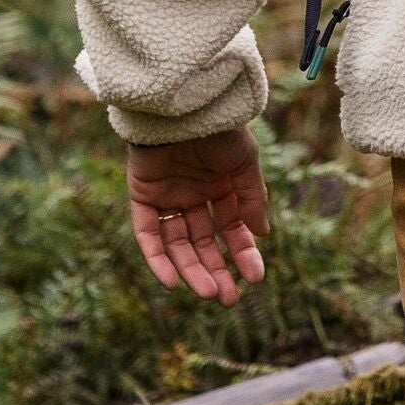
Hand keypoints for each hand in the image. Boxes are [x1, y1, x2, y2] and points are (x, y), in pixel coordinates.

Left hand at [127, 125, 268, 304]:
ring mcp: (168, 198)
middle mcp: (194, 196)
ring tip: (207, 292)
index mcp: (221, 188)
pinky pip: (148, 233)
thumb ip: (252, 198)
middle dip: (216, 270)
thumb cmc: (219, 129)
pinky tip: (172, 280)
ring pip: (178, 244)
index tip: (255, 277)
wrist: (183, 105)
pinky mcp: (143, 197)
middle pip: (203, 243)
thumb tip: (262, 234)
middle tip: (227, 299)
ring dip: (190, 270)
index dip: (243, 254)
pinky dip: (157, 258)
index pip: (231, 230)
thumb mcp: (245, 163)